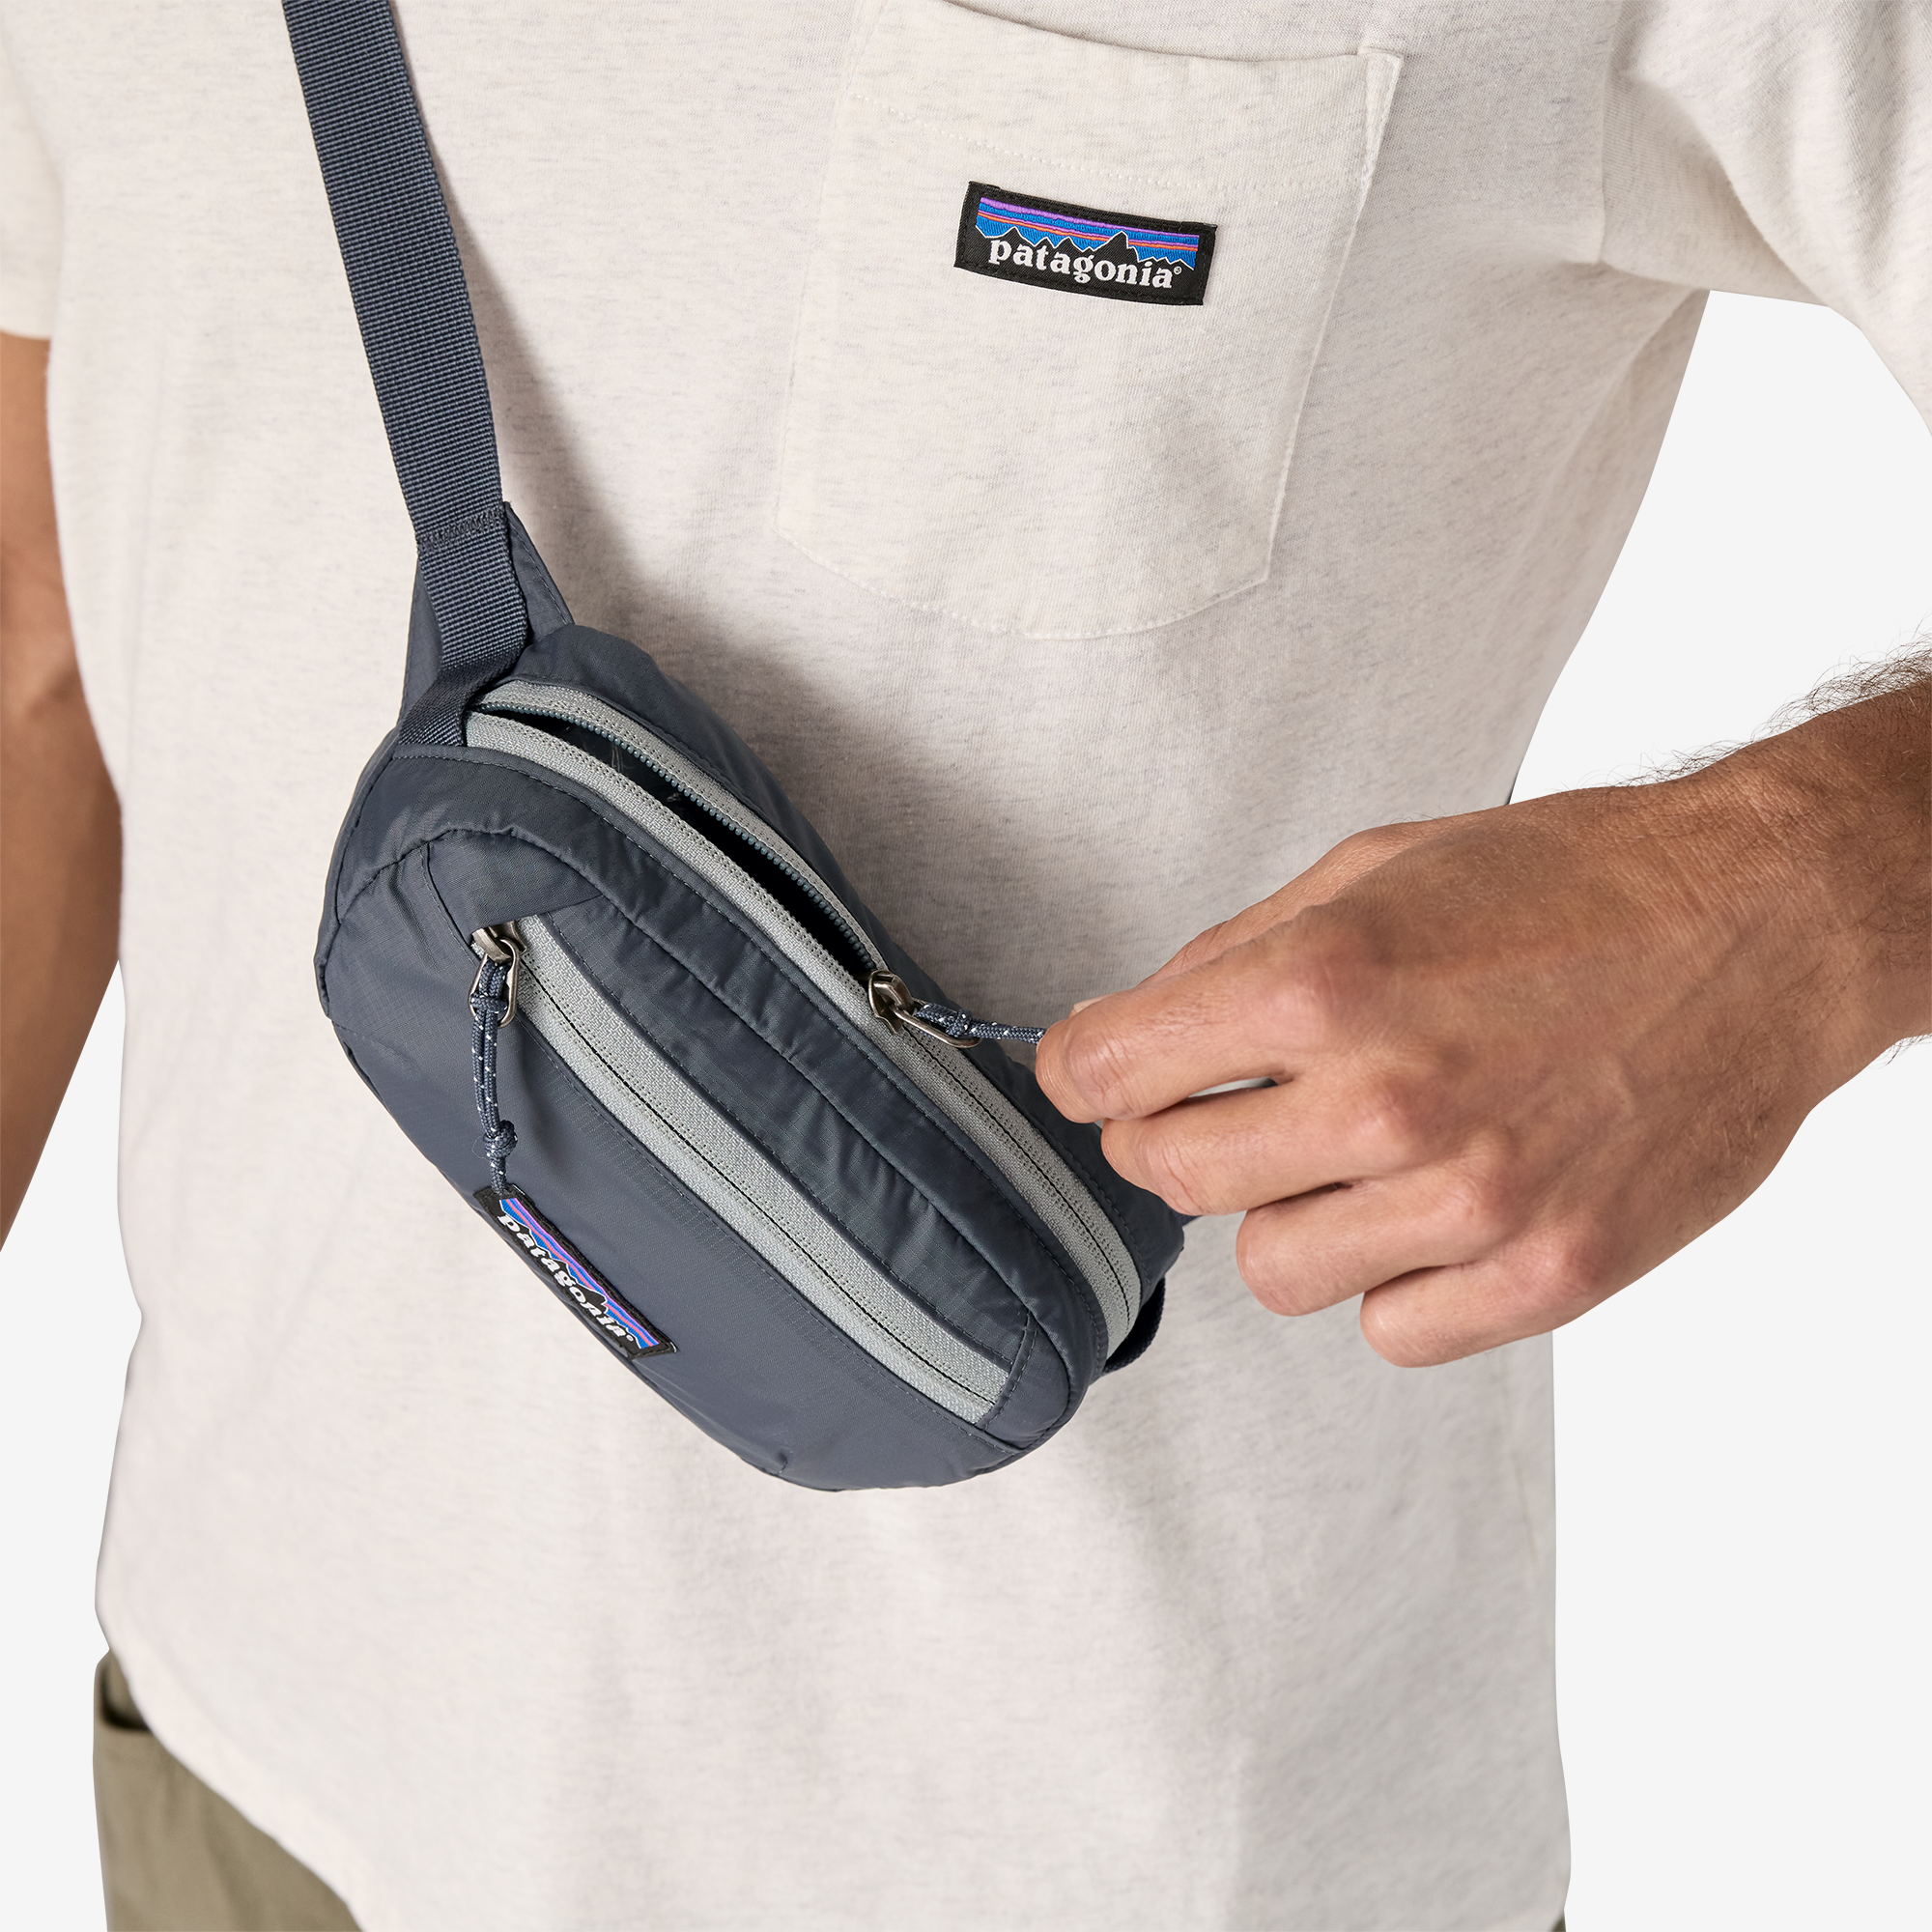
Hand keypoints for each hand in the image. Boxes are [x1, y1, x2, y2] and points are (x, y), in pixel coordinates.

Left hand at [1036, 686, 1928, 1365]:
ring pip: (1271, 1269)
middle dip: (1176, 1136)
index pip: (1110, 1072)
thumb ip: (1234, 956)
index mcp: (1324, 982)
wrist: (1758, 926)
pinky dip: (1392, 1281)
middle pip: (1173, 1175)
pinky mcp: (1544, 1274)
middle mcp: (1387, 1099)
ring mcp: (1469, 1200)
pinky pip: (1389, 1329)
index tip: (1094, 1075)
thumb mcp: (1376, 867)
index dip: (1084, 1072)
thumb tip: (1129, 1030)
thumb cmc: (1576, 885)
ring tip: (1357, 1154)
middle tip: (1229, 1105)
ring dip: (1289, 1213)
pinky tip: (1431, 1211)